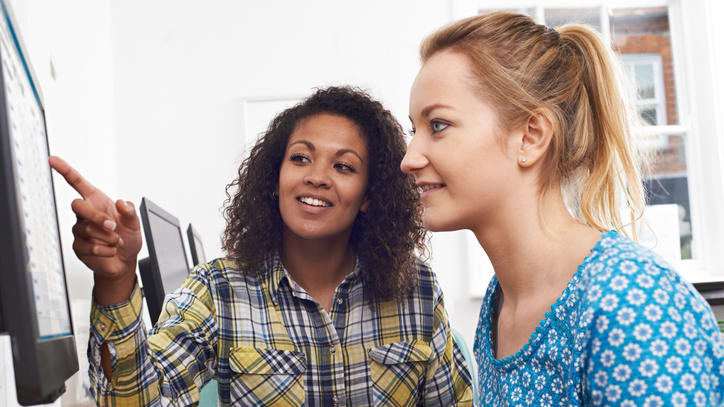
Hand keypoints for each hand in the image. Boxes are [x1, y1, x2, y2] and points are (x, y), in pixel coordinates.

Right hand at [49, 156, 141, 303]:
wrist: (124, 260)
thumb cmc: (128, 236)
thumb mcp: (135, 222)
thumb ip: (130, 211)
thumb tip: (121, 202)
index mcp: (97, 201)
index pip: (77, 182)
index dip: (65, 170)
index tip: (53, 159)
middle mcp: (86, 214)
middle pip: (77, 205)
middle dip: (96, 216)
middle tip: (113, 226)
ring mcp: (80, 230)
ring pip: (87, 229)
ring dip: (107, 237)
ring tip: (116, 241)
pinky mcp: (79, 246)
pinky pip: (91, 247)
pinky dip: (107, 250)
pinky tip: (110, 250)